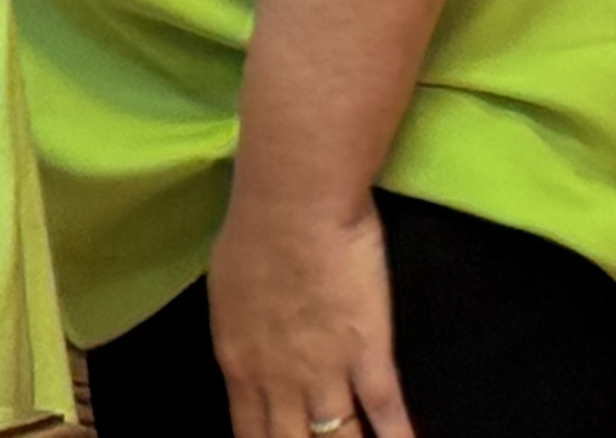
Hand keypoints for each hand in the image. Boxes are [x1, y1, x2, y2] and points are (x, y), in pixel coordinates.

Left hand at [206, 191, 408, 437]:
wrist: (293, 200)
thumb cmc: (254, 233)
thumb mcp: (228, 296)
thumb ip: (243, 338)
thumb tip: (248, 360)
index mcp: (240, 365)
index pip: (250, 436)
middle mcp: (279, 381)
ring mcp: (326, 372)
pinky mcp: (369, 356)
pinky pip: (388, 417)